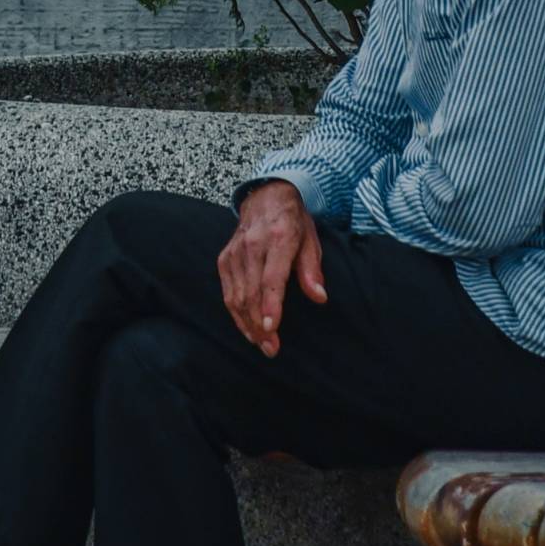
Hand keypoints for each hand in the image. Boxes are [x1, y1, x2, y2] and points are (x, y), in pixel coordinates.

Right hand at [219, 180, 328, 356]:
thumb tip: (320, 297)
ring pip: (237, 296)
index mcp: (279, 238)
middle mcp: (253, 245)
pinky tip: (248, 329)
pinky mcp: (224, 259)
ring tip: (262, 344)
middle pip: (252, 292)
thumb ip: (312, 270)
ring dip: (248, 324)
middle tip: (272, 349)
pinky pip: (227, 292)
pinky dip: (236, 314)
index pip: (272, 277)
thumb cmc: (293, 223)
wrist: (265, 197)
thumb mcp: (311, 240)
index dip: (271, 305)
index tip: (272, 328)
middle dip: (260, 325)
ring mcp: (235, 252)